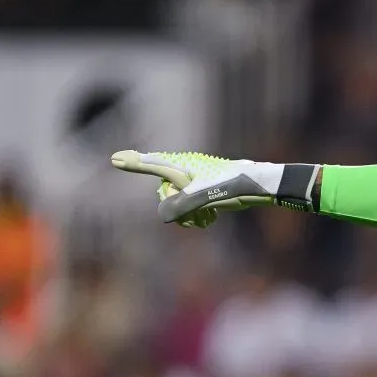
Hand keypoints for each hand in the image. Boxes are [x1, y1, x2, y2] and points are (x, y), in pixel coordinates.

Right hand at [111, 150, 316, 226]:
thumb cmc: (235, 185)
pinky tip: (211, 218)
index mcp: (183, 165)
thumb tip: (163, 215)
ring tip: (206, 218)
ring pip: (178, 205)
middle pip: (165, 194)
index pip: (153, 164)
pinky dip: (198, 217)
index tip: (114, 158)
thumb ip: (181, 205)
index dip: (134, 164)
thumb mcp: (205, 196)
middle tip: (194, 212)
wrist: (262, 187)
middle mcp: (187, 171)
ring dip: (189, 216)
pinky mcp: (206, 193)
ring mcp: (196, 183)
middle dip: (176, 207)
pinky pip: (191, 209)